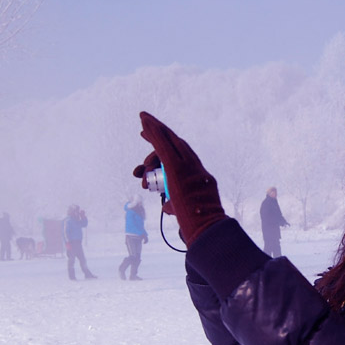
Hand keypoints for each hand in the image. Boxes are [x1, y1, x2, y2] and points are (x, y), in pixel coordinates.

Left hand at [137, 111, 226, 245]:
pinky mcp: (175, 167)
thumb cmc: (199, 224)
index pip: (183, 154)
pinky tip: (144, 119)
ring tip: (138, 172)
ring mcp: (186, 166)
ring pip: (165, 146)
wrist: (206, 224)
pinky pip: (161, 145)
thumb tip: (166, 206)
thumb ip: (175, 205)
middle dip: (157, 137)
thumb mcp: (186, 210)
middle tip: (142, 133)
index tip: (157, 141)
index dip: (169, 144)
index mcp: (199, 174)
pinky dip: (152, 131)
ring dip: (148, 155)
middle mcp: (194, 166)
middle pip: (174, 146)